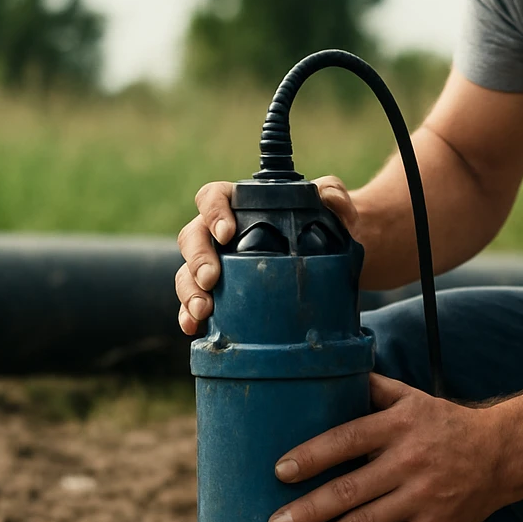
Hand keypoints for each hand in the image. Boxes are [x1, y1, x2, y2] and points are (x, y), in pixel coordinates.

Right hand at [174, 175, 358, 334]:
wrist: (332, 265)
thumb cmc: (325, 228)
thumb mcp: (334, 208)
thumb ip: (333, 194)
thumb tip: (329, 197)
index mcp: (239, 204)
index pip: (213, 197)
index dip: (213, 211)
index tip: (226, 233)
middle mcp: (219, 233)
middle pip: (193, 237)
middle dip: (198, 259)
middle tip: (211, 279)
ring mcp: (215, 264)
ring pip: (188, 272)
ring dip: (189, 291)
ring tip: (203, 311)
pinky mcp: (217, 293)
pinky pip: (194, 302)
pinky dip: (188, 315)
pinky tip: (193, 327)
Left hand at [267, 374, 512, 521]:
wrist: (502, 453)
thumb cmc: (443, 424)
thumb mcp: (411, 398)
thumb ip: (371, 388)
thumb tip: (325, 370)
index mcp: (398, 426)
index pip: (347, 439)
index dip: (313, 456)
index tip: (280, 472)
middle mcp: (409, 462)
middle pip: (350, 490)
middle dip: (308, 511)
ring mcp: (422, 498)